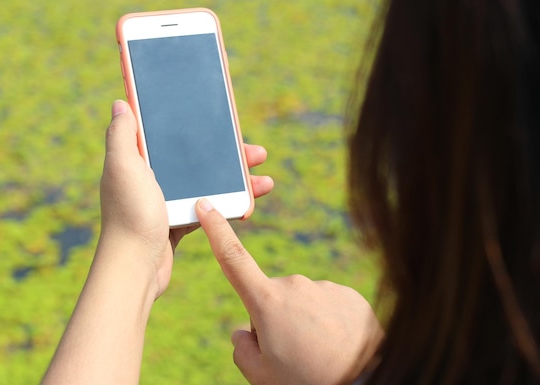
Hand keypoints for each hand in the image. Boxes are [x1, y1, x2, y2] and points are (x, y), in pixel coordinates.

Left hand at [99, 100, 273, 297]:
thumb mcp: (123, 167)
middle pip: (195, 158)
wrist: (134, 268)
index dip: (196, 126)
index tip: (223, 120)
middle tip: (257, 152)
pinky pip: (208, 207)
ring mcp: (165, 202)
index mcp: (138, 161)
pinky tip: (248, 203)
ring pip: (206, 183)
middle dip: (227, 154)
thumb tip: (122, 103)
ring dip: (236, 180)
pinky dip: (229, 204)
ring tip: (264, 181)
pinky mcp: (177, 222)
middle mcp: (151, 179)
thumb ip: (121, 134)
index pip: (171, 135)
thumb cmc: (130, 216)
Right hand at [196, 200, 383, 384]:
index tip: (206, 205)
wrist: (366, 383)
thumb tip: (245, 333)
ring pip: (303, 305)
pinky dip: (330, 324)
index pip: (233, 258)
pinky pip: (329, 307)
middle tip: (293, 355)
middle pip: (272, 299)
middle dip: (276, 321)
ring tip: (320, 355)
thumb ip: (242, 349)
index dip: (216, 230)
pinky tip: (339, 347)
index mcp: (267, 301)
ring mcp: (325, 288)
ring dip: (305, 324)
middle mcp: (295, 286)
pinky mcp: (350, 296)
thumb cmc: (307, 383)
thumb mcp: (261, 375)